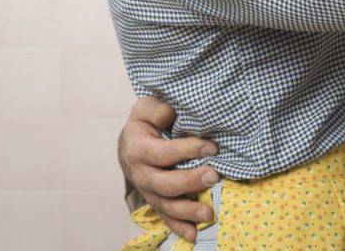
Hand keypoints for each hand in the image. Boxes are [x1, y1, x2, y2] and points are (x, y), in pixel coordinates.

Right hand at [119, 96, 219, 243]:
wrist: (131, 144)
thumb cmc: (145, 123)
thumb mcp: (145, 109)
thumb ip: (155, 109)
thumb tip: (169, 113)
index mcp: (138, 149)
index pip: (163, 153)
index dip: (187, 150)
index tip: (212, 147)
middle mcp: (141, 174)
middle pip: (164, 183)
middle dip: (190, 181)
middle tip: (213, 175)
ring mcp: (148, 192)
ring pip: (166, 205)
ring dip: (188, 211)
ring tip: (209, 213)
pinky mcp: (156, 202)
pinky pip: (166, 218)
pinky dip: (180, 228)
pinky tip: (195, 235)